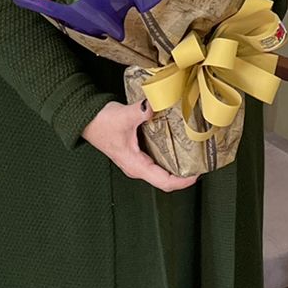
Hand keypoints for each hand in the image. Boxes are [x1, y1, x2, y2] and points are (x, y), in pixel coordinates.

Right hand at [80, 101, 197, 191]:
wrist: (85, 118)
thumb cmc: (101, 122)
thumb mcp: (124, 116)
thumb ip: (141, 112)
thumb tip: (155, 105)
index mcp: (136, 165)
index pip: (164, 181)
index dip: (183, 181)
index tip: (198, 173)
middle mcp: (137, 167)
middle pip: (165, 180)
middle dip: (184, 175)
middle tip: (202, 162)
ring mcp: (137, 161)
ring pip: (162, 171)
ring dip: (178, 166)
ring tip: (194, 155)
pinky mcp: (136, 153)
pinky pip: (157, 161)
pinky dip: (170, 157)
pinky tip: (178, 145)